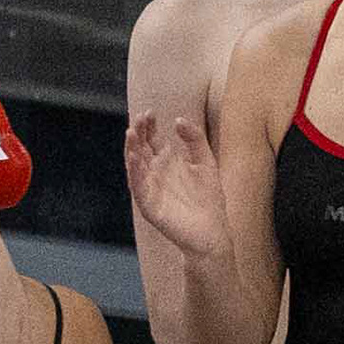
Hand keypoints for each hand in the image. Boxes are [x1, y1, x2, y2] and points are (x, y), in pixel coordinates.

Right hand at [123, 111, 230, 261]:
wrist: (212, 232)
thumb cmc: (209, 200)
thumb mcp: (206, 162)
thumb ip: (195, 140)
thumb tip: (178, 120)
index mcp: (167, 162)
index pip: (151, 139)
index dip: (148, 125)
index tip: (149, 112)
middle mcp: (155, 173)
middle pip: (140, 148)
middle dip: (137, 133)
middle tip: (139, 118)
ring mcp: (150, 189)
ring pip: (135, 166)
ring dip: (131, 149)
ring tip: (131, 133)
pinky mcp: (149, 206)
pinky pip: (138, 187)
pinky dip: (134, 172)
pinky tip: (134, 157)